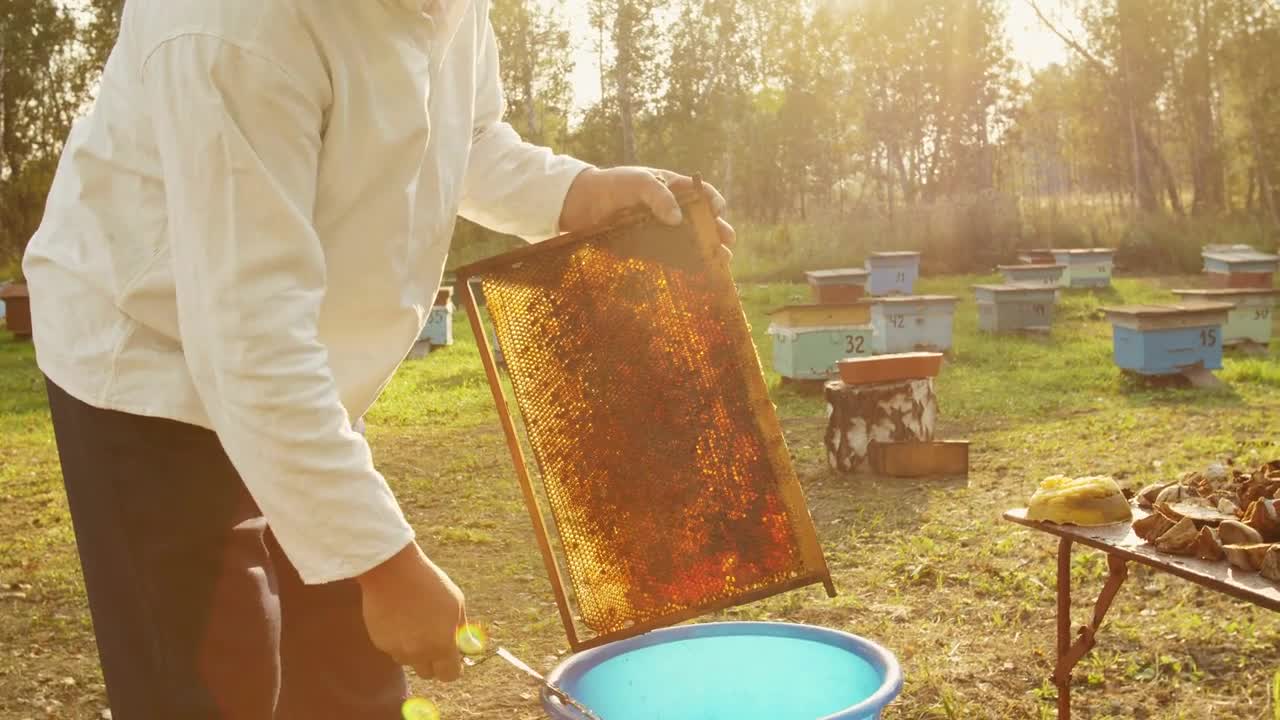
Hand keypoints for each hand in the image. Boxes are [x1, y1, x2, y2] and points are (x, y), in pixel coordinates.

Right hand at [356, 541, 465, 681]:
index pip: (450, 675)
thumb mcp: (456, 604)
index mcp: (442, 645)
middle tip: (434, 640)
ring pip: (409, 660)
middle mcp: (419, 653)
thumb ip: (462, 631)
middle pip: (428, 673)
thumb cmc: (430, 584)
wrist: (393, 572)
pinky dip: (398, 639)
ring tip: (415, 622)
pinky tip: (399, 617)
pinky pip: (393, 648)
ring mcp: (397, 649)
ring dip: (414, 650)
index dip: (453, 667)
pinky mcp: (380, 642)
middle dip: (433, 661)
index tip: (453, 658)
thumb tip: (469, 648)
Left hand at [558, 167, 735, 253]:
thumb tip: (677, 219)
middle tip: (727, 242)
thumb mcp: (639, 182)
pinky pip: (673, 257)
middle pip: (702, 221)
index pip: (702, 194)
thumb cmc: (614, 186)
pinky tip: (700, 271)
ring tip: (722, 261)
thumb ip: (659, 197)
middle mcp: (673, 210)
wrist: (584, 205)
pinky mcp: (651, 248)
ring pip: (691, 241)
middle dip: (717, 231)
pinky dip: (687, 264)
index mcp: (674, 188)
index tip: (716, 211)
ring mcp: (663, 230)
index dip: (713, 202)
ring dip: (708, 251)